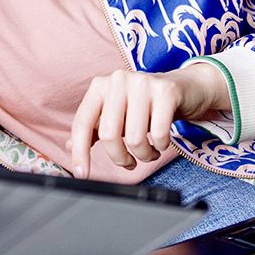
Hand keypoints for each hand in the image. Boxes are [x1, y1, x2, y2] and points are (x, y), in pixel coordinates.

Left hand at [68, 64, 228, 175]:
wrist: (185, 87)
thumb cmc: (144, 105)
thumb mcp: (116, 114)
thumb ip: (93, 128)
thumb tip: (69, 146)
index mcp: (100, 86)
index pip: (82, 122)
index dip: (80, 152)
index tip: (83, 174)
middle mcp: (118, 80)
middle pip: (109, 134)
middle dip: (119, 157)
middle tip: (129, 162)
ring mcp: (142, 83)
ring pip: (134, 138)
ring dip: (143, 155)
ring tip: (148, 152)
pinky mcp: (166, 91)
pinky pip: (159, 133)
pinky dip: (161, 146)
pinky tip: (161, 142)